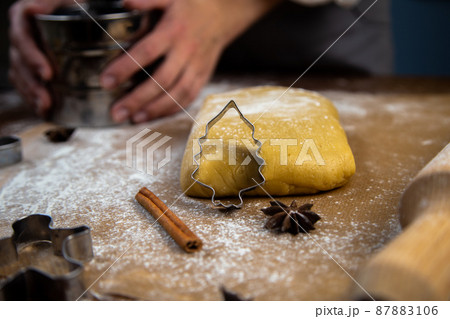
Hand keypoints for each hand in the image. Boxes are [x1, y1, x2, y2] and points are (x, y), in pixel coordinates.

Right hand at [8, 0, 70, 115]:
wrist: (85, 12)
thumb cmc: (77, 2)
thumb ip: (49, 1)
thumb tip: (32, 7)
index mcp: (25, 16)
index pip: (22, 38)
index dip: (32, 57)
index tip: (47, 73)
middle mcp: (22, 34)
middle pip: (20, 61)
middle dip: (32, 83)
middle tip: (46, 98)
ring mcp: (25, 51)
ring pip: (21, 75)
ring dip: (32, 94)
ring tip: (45, 107)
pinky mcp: (32, 65)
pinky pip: (26, 83)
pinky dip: (33, 97)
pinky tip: (43, 109)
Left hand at [102, 0, 280, 122]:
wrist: (223, 15)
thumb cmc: (191, 5)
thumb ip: (146, 0)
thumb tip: (123, 2)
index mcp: (173, 30)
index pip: (147, 52)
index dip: (125, 68)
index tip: (106, 81)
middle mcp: (186, 51)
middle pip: (161, 80)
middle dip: (138, 98)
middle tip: (116, 112)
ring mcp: (197, 67)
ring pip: (177, 93)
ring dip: (155, 109)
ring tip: (133, 119)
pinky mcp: (203, 77)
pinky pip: (189, 97)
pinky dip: (172, 109)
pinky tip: (154, 115)